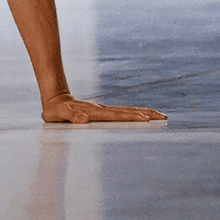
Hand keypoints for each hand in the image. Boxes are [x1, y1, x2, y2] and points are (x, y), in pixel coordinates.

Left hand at [41, 95, 166, 123]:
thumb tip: (84, 120)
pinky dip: (135, 114)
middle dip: (146, 114)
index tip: (147, 120)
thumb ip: (70, 117)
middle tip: (163, 117)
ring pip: (127, 111)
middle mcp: (102, 110)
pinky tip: (143, 117)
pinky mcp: (103, 112)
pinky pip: (122, 113)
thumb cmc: (55, 111)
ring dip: (144, 113)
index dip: (131, 118)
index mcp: (94, 112)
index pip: (117, 115)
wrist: (55, 99)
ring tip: (160, 116)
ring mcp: (104, 110)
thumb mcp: (58, 115)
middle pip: (128, 111)